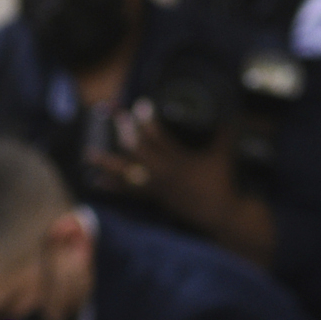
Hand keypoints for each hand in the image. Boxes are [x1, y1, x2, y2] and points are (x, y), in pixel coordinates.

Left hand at [102, 106, 243, 233]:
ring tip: (89, 155)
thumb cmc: (222, 182)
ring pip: (128, 174)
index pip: (159, 137)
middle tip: (116, 116)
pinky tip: (97, 182)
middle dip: (126, 131)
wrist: (219, 214)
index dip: (148, 121)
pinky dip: (113, 187)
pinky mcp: (155, 199)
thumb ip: (224, 131)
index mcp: (179, 160)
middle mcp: (164, 173)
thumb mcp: (224, 154)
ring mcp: (157, 187)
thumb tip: (231, 110)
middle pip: (139, 150)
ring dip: (108, 163)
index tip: (139, 105)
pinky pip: (129, 193)